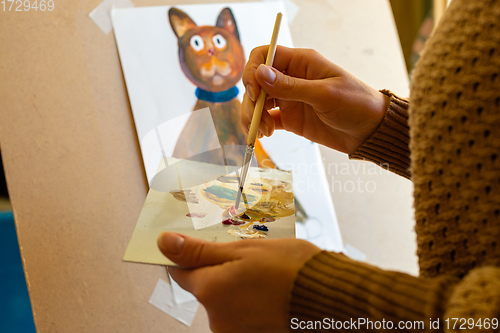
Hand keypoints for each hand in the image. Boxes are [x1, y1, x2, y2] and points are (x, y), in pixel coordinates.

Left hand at [157, 232, 320, 332]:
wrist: (330, 297)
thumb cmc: (289, 267)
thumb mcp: (243, 249)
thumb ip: (199, 251)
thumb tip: (163, 242)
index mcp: (210, 290)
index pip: (180, 271)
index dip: (187, 255)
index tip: (198, 244)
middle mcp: (216, 318)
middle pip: (205, 287)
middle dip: (219, 269)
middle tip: (245, 254)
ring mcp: (234, 331)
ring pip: (224, 299)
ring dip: (236, 286)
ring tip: (264, 272)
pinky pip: (240, 313)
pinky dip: (249, 300)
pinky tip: (269, 288)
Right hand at [241, 45, 389, 154]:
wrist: (371, 132)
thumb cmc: (356, 104)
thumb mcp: (324, 94)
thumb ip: (291, 86)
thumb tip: (260, 73)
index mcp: (301, 62)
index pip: (265, 56)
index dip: (253, 70)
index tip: (253, 91)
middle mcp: (291, 78)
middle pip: (257, 82)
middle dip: (251, 100)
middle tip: (256, 118)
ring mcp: (290, 99)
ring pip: (259, 102)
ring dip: (254, 116)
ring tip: (262, 132)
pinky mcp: (291, 118)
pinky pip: (267, 119)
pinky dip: (261, 126)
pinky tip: (264, 134)